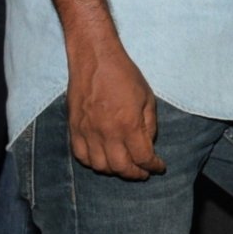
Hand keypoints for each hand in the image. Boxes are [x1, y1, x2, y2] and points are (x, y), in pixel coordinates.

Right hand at [65, 43, 164, 179]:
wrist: (94, 59)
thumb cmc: (124, 75)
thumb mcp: (147, 97)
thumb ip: (149, 124)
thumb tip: (148, 144)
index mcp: (128, 125)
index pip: (143, 157)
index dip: (153, 166)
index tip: (159, 168)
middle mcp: (107, 133)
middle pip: (121, 168)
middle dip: (136, 174)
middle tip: (143, 172)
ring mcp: (88, 132)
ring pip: (100, 166)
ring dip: (114, 170)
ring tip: (124, 165)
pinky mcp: (74, 129)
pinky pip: (81, 156)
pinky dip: (93, 163)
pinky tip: (103, 159)